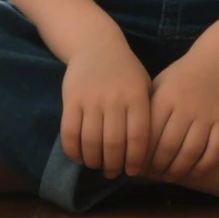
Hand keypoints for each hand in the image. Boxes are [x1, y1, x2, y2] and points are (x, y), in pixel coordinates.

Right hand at [60, 33, 151, 179]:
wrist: (96, 44)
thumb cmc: (125, 71)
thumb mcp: (144, 86)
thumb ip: (147, 115)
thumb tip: (149, 153)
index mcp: (137, 97)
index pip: (138, 137)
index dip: (135, 160)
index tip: (132, 172)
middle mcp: (115, 98)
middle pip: (114, 143)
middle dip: (113, 165)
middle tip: (113, 173)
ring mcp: (91, 98)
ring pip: (91, 141)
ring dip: (94, 161)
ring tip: (97, 166)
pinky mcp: (71, 99)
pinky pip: (70, 132)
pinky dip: (73, 151)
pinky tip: (80, 156)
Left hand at [148, 52, 218, 179]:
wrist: (215, 60)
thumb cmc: (181, 77)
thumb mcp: (158, 86)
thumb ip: (147, 111)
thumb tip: (129, 141)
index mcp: (164, 99)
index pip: (149, 136)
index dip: (142, 156)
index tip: (138, 167)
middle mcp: (184, 108)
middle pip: (168, 147)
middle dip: (159, 167)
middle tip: (155, 175)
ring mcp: (206, 115)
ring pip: (191, 152)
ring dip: (179, 170)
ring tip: (172, 176)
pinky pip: (215, 150)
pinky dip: (204, 165)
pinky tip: (196, 171)